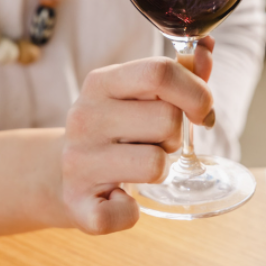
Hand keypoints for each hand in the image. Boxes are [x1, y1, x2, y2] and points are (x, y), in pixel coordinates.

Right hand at [61, 37, 214, 234]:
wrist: (58, 173)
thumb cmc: (115, 129)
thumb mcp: (138, 95)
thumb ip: (179, 74)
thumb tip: (208, 50)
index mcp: (100, 83)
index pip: (159, 72)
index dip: (196, 91)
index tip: (201, 110)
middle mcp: (84, 118)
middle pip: (168, 119)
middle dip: (176, 134)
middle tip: (156, 141)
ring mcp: (78, 162)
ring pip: (156, 164)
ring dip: (161, 168)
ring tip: (138, 164)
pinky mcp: (78, 205)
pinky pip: (125, 214)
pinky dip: (130, 212)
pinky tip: (119, 198)